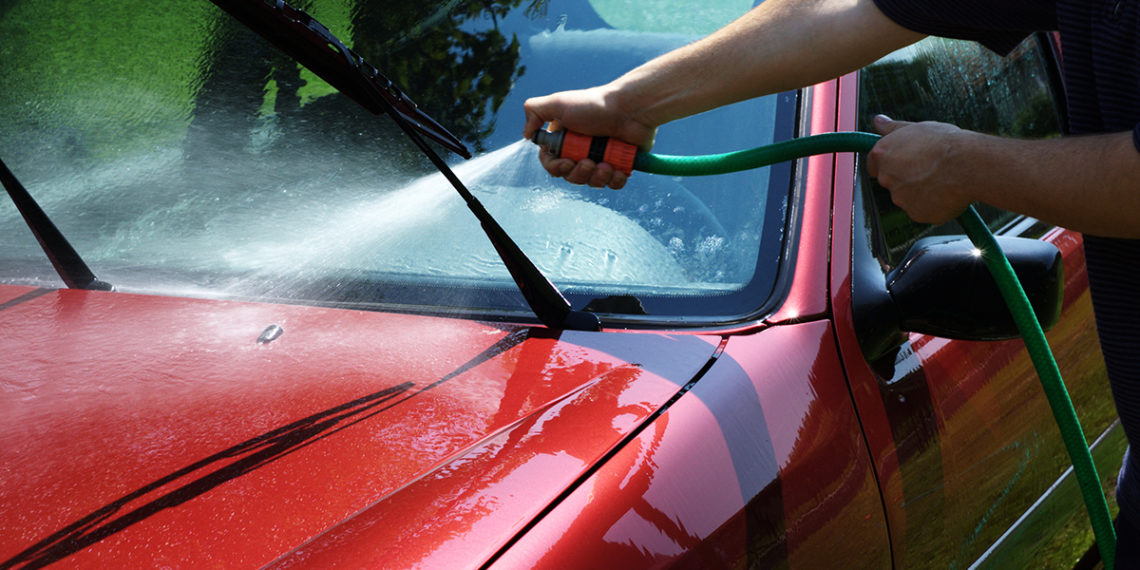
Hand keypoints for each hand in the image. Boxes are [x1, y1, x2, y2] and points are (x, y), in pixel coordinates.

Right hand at [523, 86, 656, 188]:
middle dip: (579, 173)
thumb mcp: (558, 102)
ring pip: (591, 182)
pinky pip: (613, 184)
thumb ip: (534, 111)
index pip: (551, 163)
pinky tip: (618, 170)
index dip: (556, 167)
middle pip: (571, 176)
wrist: (631, 109)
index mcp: (565, 138)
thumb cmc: (595, 105)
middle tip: (590, 162)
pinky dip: (615, 181)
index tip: (566, 162)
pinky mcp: (620, 164)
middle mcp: (581, 149)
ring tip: (607, 164)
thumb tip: (526, 135)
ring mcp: (601, 157)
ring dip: (597, 178)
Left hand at [867, 115, 973, 224]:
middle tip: (930, 168)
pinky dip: (933, 205)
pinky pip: (923, 210)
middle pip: (892, 181)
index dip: (890, 163)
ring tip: (943, 179)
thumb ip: (893, 128)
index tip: (903, 162)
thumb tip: (878, 121)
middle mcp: (886, 177)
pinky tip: (947, 192)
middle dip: (907, 178)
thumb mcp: (917, 128)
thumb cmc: (945, 143)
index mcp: (882, 154)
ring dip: (921, 192)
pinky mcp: (915, 213)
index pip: (874, 164)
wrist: (967, 164)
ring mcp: (899, 198)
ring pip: (908, 198)